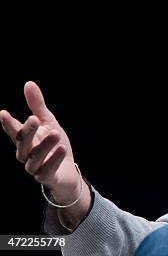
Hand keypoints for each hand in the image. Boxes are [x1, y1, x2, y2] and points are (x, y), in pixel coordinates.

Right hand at [1, 81, 80, 204]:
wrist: (67, 172)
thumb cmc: (55, 145)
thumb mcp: (49, 122)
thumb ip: (37, 106)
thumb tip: (28, 83)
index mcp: (26, 140)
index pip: (14, 131)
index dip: (8, 124)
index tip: (3, 113)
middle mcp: (26, 154)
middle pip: (22, 144)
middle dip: (27, 132)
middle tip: (34, 118)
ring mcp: (35, 167)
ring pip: (34, 158)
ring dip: (44, 146)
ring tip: (56, 133)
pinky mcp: (47, 177)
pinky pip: (47, 170)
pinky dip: (54, 160)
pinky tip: (62, 149)